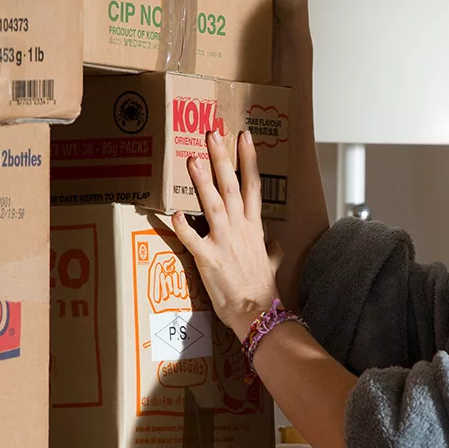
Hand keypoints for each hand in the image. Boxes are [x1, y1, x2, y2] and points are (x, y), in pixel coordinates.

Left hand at [170, 130, 281, 334]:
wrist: (258, 313)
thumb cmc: (262, 290)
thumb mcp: (271, 265)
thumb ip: (272, 251)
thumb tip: (276, 245)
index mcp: (254, 228)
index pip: (254, 186)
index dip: (249, 160)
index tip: (245, 137)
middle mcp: (240, 229)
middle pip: (232, 186)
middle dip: (223, 159)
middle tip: (213, 134)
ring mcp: (225, 242)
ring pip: (214, 204)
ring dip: (202, 181)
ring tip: (192, 158)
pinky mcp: (210, 259)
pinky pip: (192, 239)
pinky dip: (182, 226)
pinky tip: (172, 213)